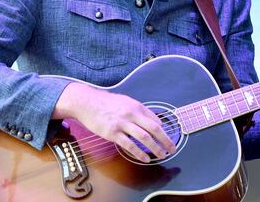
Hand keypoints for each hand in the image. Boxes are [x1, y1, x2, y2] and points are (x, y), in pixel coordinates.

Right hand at [53, 82, 176, 162]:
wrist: (87, 102)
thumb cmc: (106, 103)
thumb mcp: (125, 101)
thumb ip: (138, 111)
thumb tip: (153, 121)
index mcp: (136, 106)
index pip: (155, 119)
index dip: (164, 131)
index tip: (169, 138)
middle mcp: (131, 114)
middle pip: (154, 128)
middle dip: (165, 140)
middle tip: (173, 149)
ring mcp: (122, 124)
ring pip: (144, 137)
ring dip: (155, 148)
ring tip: (162, 155)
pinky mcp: (112, 133)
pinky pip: (129, 145)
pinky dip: (139, 153)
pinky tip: (145, 158)